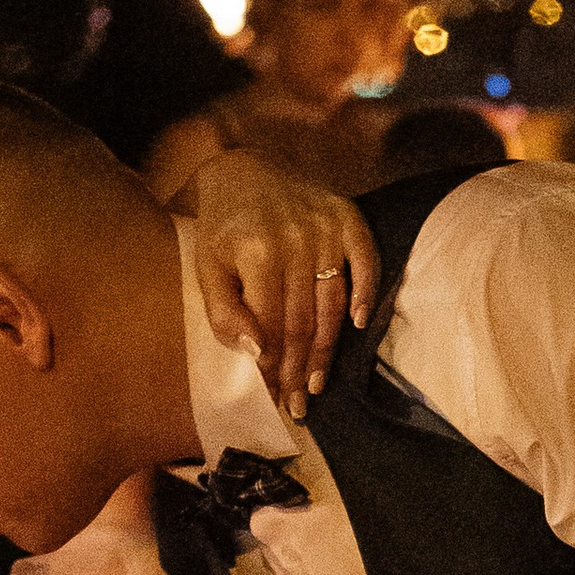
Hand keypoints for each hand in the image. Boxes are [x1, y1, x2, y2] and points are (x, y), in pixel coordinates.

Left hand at [175, 153, 371, 418]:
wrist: (244, 170)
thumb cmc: (223, 228)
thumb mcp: (207, 268)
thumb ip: (224, 313)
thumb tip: (257, 353)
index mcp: (256, 255)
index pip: (270, 327)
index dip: (273, 367)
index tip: (275, 398)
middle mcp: (295, 242)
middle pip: (303, 322)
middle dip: (300, 369)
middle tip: (299, 404)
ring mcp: (325, 230)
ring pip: (332, 304)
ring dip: (328, 350)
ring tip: (319, 384)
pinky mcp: (348, 218)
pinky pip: (366, 262)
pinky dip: (367, 294)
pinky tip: (360, 326)